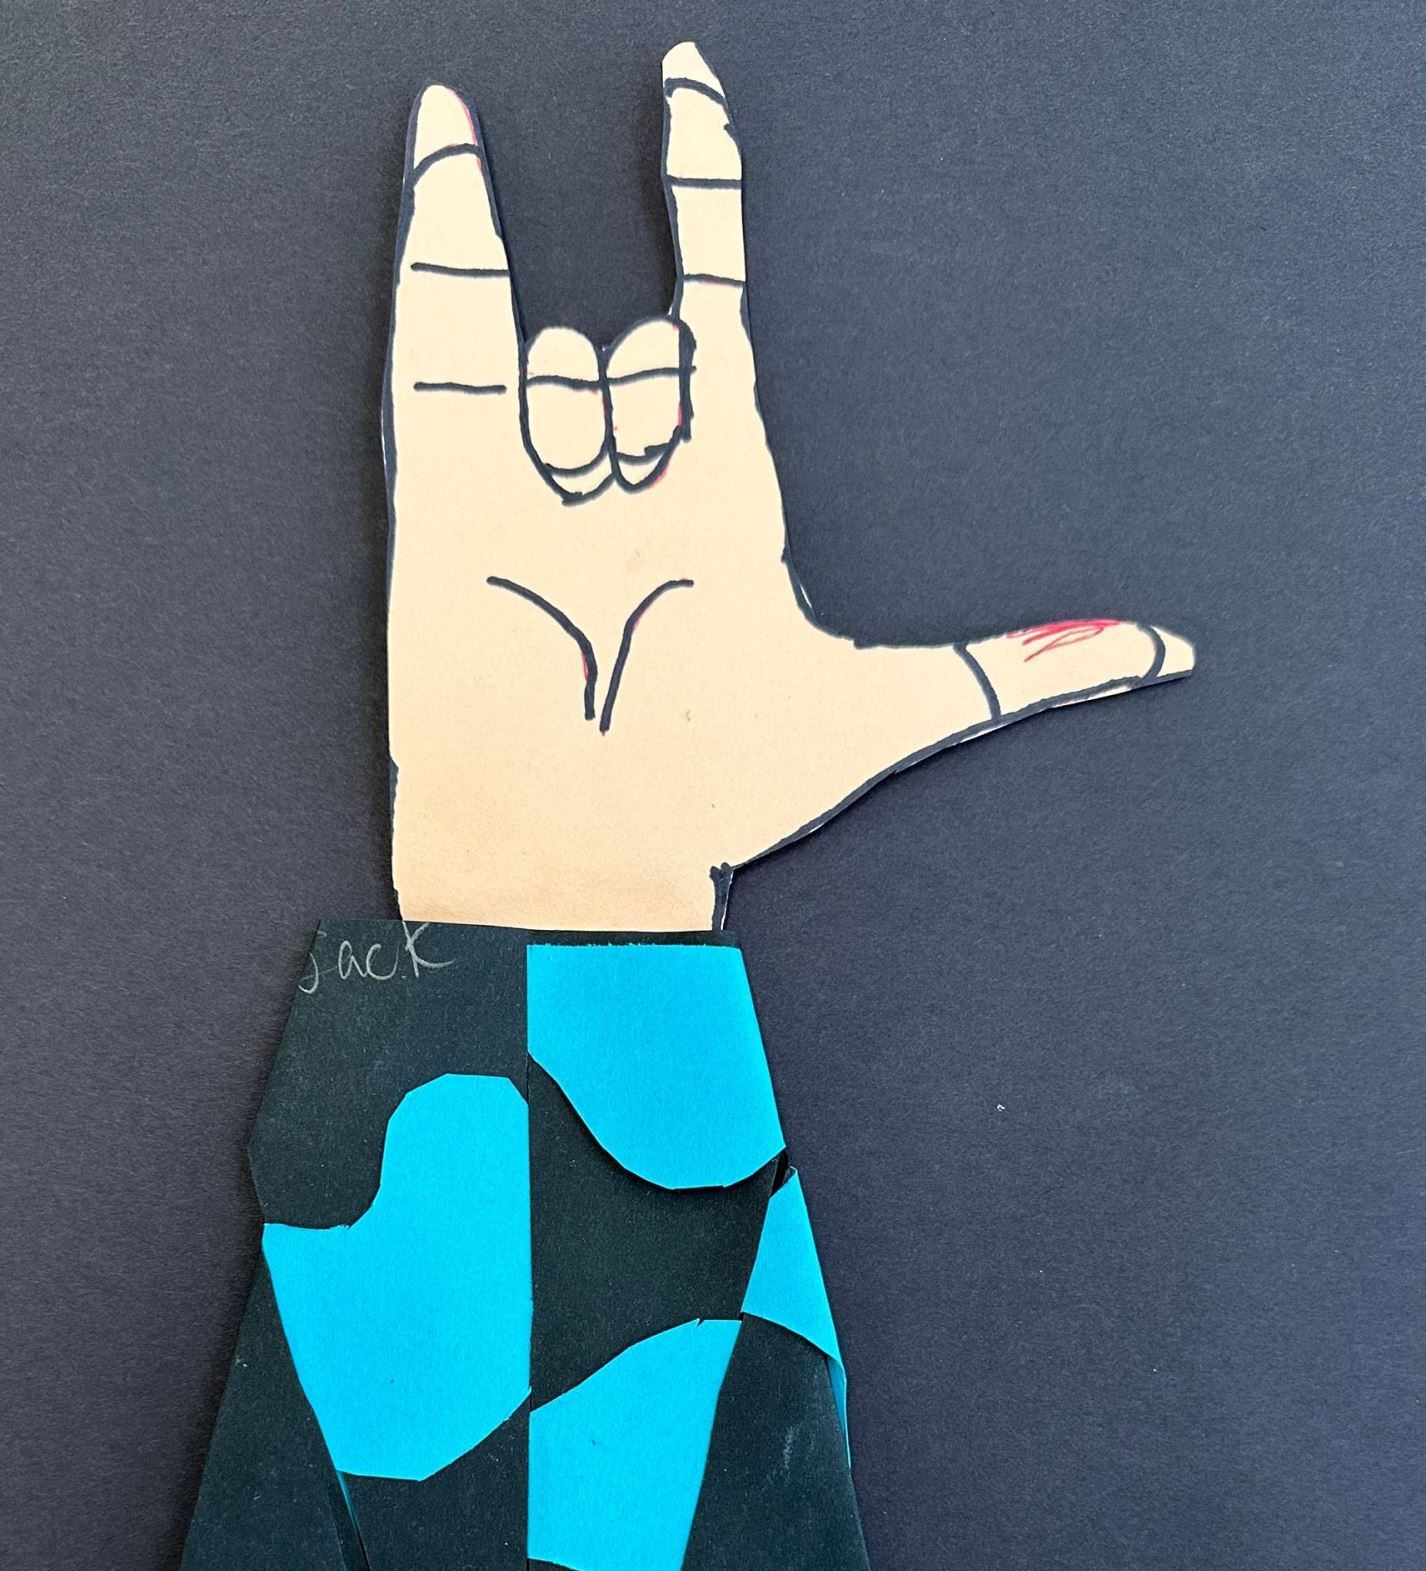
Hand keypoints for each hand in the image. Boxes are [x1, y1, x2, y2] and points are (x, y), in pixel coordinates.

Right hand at [386, 42, 1192, 930]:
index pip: (713, 303)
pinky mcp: (444, 479)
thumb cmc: (720, 786)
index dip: (701, 189)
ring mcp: (529, 469)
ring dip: (580, 430)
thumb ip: (1021, 667)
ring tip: (568, 541)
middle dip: (656, 408)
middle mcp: (625, 468)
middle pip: (650, 342)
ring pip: (568, 351)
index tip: (689, 92)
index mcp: (721, 491)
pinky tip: (450, 122)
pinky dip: (443, 219)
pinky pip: (446, 319)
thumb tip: (1168, 654)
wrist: (578, 849)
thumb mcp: (892, 712)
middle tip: (647, 524)